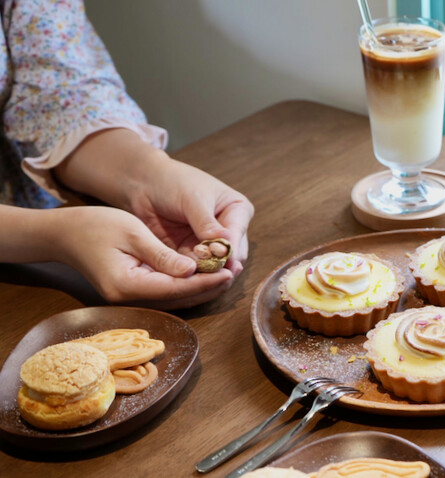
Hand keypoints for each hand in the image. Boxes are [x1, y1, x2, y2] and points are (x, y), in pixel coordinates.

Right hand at [52, 206, 234, 308]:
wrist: (64, 233)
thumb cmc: (95, 226)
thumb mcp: (132, 233)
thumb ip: (162, 255)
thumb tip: (192, 270)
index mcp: (127, 284)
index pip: (175, 288)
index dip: (205, 281)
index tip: (229, 271)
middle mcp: (128, 298)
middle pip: (178, 299)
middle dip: (209, 288)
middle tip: (236, 272)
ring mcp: (129, 299)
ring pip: (174, 299)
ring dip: (201, 289)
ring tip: (228, 274)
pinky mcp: (132, 292)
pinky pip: (166, 293)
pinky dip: (187, 286)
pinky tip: (206, 275)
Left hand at [55, 129, 253, 277]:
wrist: (144, 184)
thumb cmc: (173, 181)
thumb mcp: (193, 199)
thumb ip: (207, 223)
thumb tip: (225, 245)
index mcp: (237, 211)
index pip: (237, 234)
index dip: (229, 249)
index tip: (221, 260)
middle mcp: (228, 230)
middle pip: (232, 256)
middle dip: (220, 265)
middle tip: (209, 272)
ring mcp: (210, 244)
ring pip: (216, 267)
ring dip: (206, 273)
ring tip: (196, 277)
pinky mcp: (191, 254)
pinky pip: (196, 270)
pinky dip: (191, 275)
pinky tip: (184, 278)